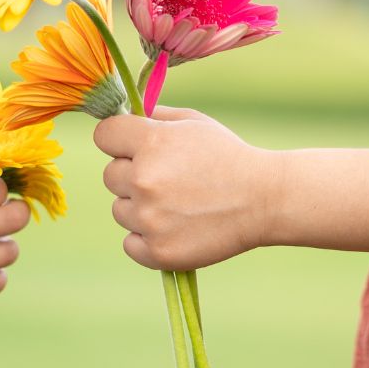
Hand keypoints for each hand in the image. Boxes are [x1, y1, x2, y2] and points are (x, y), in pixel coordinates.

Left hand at [93, 106, 276, 270]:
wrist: (264, 200)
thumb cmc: (228, 157)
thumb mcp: (194, 123)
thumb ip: (153, 116)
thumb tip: (121, 116)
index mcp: (151, 142)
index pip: (104, 135)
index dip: (119, 140)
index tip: (134, 147)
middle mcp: (144, 179)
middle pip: (110, 176)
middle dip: (133, 175)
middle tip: (170, 180)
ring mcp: (149, 218)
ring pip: (120, 210)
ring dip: (141, 209)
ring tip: (178, 205)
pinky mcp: (157, 251)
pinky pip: (130, 243)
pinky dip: (147, 240)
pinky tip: (174, 228)